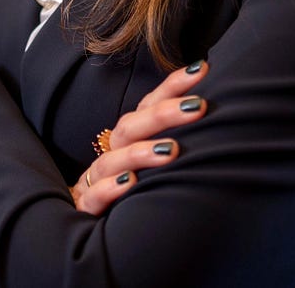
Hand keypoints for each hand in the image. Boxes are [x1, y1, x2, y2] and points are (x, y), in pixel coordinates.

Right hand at [71, 59, 209, 215]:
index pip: (148, 107)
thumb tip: (210, 116)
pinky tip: (130, 184)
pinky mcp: (86, 208)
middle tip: (199, 107)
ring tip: (171, 150)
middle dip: (163, 115)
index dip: (172, 87)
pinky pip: (94, 196)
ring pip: (113, 160)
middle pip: (130, 127)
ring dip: (140, 153)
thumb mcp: (149, 167)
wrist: (84, 225)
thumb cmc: (126, 193)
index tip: (202, 69)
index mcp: (127, 142)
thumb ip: (172, 144)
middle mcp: (111, 155)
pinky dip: (110, 188)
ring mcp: (97, 181)